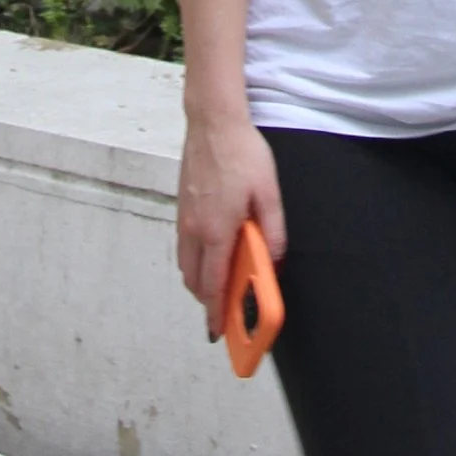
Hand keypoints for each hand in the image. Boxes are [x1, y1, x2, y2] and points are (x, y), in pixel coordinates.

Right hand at [176, 104, 285, 335]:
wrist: (213, 123)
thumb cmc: (243, 155)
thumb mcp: (269, 194)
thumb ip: (272, 232)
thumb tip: (273, 262)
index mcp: (216, 231)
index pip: (213, 285)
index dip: (215, 312)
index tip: (218, 332)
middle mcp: (194, 229)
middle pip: (194, 280)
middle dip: (207, 301)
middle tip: (225, 310)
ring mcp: (184, 218)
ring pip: (186, 265)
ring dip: (199, 281)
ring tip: (221, 285)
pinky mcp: (181, 207)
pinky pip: (184, 247)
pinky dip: (194, 261)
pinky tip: (212, 254)